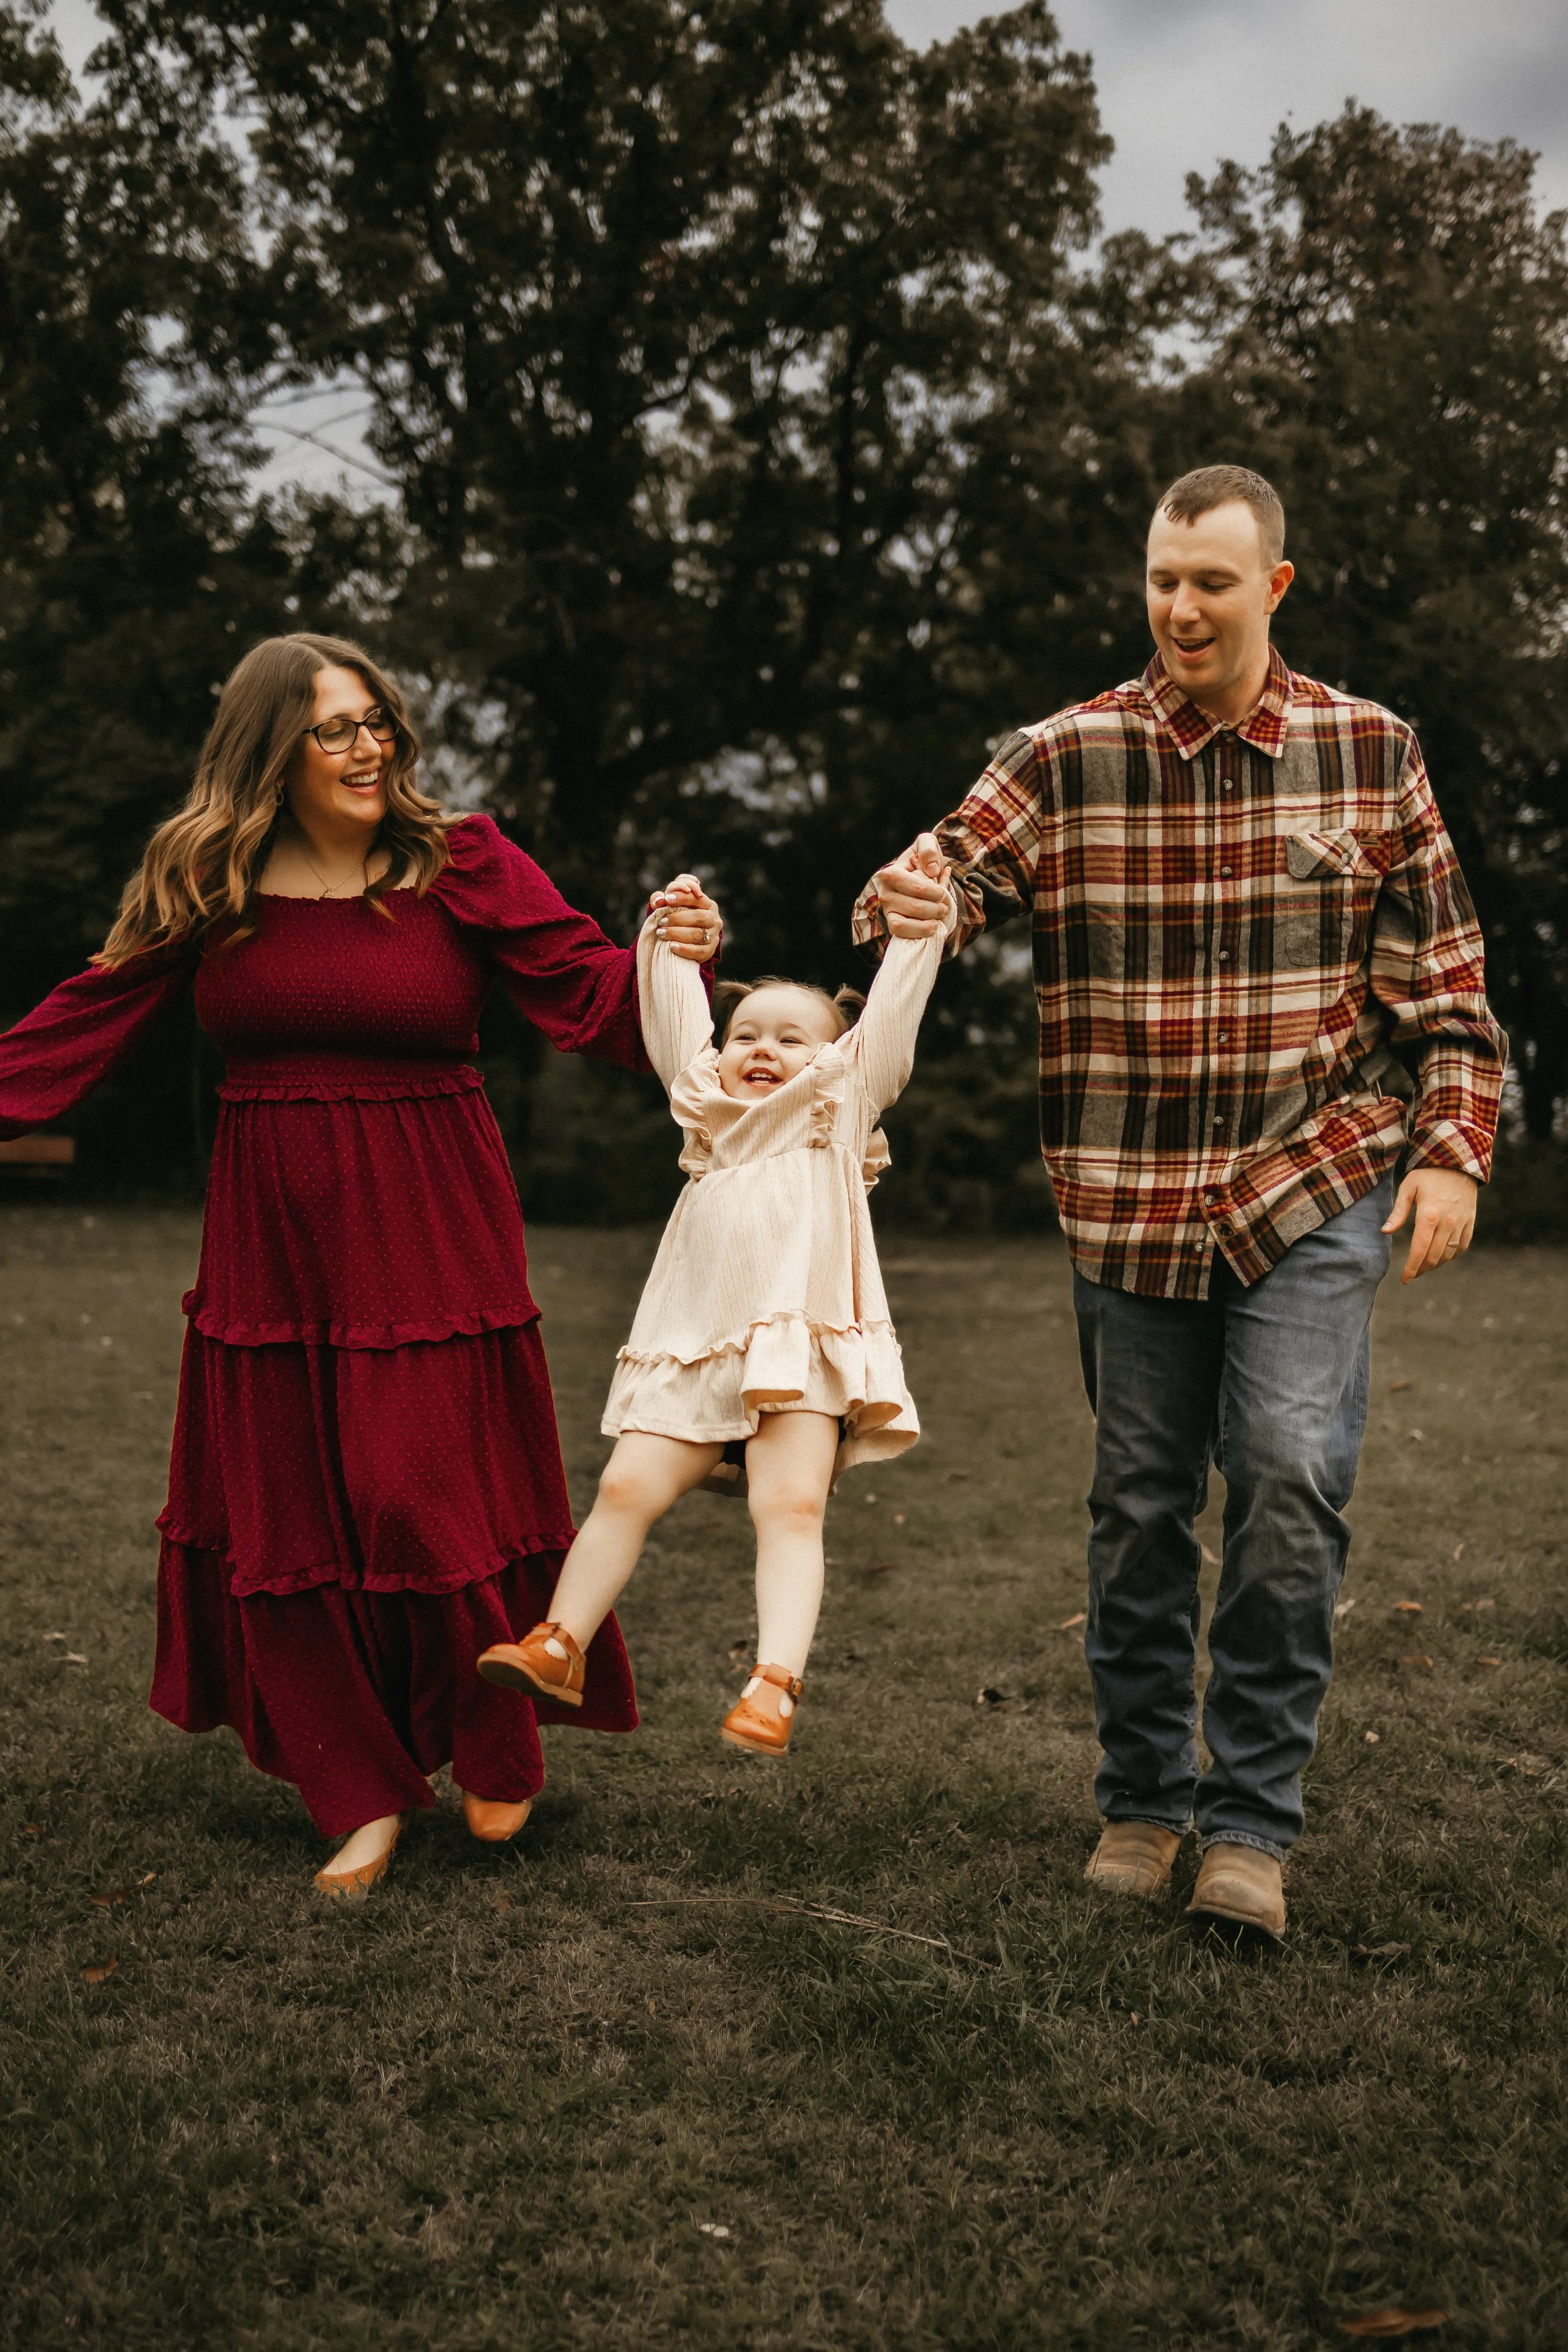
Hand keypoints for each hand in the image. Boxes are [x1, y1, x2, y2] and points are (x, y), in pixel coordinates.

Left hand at [651, 874, 722, 962]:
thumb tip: (659, 901)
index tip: (667, 899)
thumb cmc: (675, 918)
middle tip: (661, 921)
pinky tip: (672, 947)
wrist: (683, 940)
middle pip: (698, 917)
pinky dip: (684, 949)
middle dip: (677, 919)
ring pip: (698, 934)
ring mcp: (714, 936)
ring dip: (677, 934)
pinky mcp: (710, 951)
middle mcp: (714, 919)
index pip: (696, 898)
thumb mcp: (669, 906)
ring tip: (661, 933)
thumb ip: (660, 898)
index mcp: (708, 904)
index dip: (682, 897)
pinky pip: (699, 951)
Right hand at [872, 832, 948, 938]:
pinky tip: (931, 925)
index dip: (935, 892)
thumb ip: (928, 849)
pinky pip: (901, 933)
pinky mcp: (892, 923)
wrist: (918, 876)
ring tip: (938, 915)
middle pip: (915, 907)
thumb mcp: (926, 843)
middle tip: (944, 906)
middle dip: (936, 908)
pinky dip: (920, 932)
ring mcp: (887, 910)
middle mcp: (884, 893)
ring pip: (905, 923)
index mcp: (891, 873)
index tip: (942, 892)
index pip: (916, 887)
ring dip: (929, 922)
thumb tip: (932, 871)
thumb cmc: (922, 859)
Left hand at [1381, 1166, 1478, 1282]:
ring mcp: (1461, 1222)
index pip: (1419, 1250)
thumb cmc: (1428, 1173)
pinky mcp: (1470, 1221)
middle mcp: (1447, 1222)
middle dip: (1421, 1269)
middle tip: (1412, 1274)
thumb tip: (1385, 1232)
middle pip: (1434, 1256)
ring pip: (1449, 1254)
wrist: (1458, 1160)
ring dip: (1435, 1264)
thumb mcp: (1409, 1188)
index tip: (1404, 1279)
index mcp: (1429, 1215)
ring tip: (1424, 1266)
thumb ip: (1398, 1212)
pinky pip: (1463, 1246)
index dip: (1411, 1268)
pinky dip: (1452, 1255)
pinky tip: (1442, 1257)